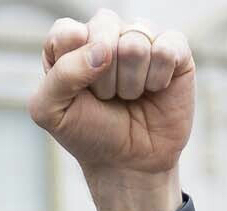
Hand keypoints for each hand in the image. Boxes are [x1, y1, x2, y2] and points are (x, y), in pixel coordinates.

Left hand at [29, 12, 195, 210]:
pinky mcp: (174, 50)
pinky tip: (155, 90)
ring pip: (135, 42)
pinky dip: (158, 79)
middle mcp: (106, 34)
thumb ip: (61, 74)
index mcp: (70, 44)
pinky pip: (167, 48)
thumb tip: (104, 49)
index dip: (72, 64)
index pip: (67, 31)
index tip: (77, 93)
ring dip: (130, 82)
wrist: (129, 164)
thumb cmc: (88, 134)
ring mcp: (141, 39)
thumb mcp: (51, 112)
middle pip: (103, 31)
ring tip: (130, 96)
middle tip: (107, 98)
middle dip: (103, 78)